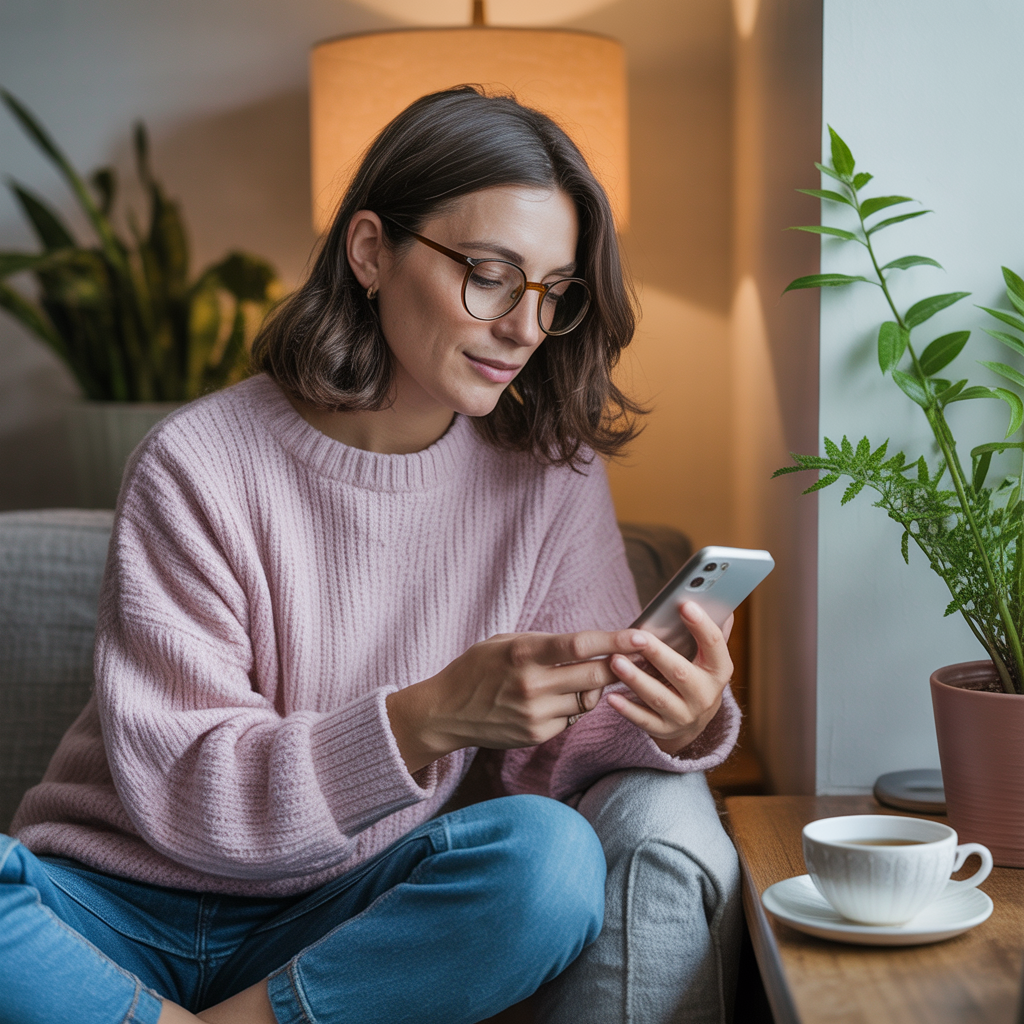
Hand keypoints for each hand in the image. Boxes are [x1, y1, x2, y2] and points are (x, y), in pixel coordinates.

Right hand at [386, 629, 649, 772]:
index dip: (615, 640)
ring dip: (592, 687)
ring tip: (580, 677)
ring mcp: (535, 714)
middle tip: (635, 657)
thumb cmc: (476, 668)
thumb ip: (545, 643)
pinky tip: (556, 698)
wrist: (446, 712)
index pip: (580, 645)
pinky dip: (572, 707)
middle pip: (595, 675)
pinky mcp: (537, 735)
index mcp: (523, 653)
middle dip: (620, 665)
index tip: (640, 635)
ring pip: (587, 699)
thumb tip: (590, 644)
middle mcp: (532, 685)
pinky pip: (571, 718)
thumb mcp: (505, 642)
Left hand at [605, 602, 733, 756]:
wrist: (695, 719)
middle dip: (658, 654)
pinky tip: (611, 697)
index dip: (701, 625)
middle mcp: (705, 695)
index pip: (715, 645)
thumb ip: (710, 629)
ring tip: (615, 661)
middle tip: (636, 636)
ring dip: (636, 679)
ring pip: (658, 698)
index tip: (684, 604)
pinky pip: (644, 721)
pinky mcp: (664, 729)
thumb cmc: (696, 673)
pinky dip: (627, 710)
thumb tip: (718, 596)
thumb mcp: (709, 656)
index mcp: (719, 670)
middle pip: (681, 673)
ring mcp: (685, 715)